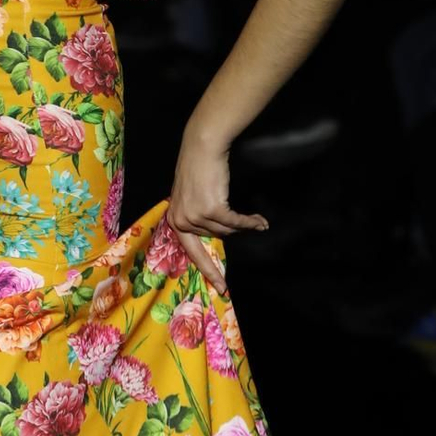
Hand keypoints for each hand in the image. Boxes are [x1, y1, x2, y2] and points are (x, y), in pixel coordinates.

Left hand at [167, 127, 267, 292]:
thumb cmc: (197, 169)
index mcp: (175, 221)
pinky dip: (250, 222)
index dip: (209, 271)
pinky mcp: (212, 209)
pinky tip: (260, 221)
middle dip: (232, 230)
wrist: (202, 148)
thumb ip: (196, 218)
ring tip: (256, 219)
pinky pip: (237, 223)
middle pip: (216, 237)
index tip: (221, 287)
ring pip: (227, 230)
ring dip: (242, 224)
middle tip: (251, 224)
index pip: (193, 253)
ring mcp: (196, 216)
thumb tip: (215, 235)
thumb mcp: (189, 197)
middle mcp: (182, 221)